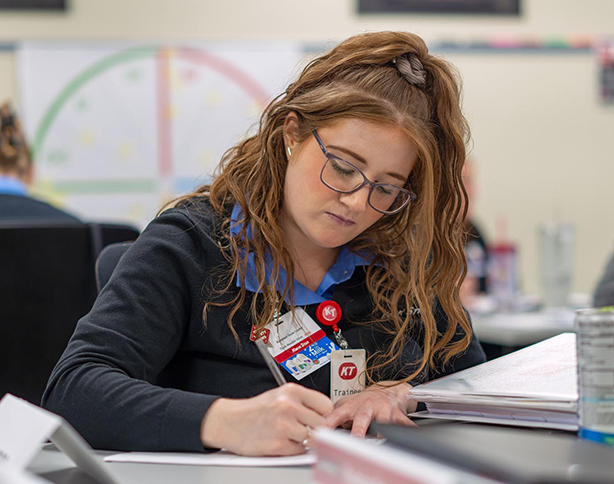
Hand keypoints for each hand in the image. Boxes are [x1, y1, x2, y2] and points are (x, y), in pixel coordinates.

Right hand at [201, 383, 332, 455]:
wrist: (230, 422)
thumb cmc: (255, 410)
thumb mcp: (280, 395)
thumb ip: (302, 402)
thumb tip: (325, 415)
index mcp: (292, 391)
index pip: (325, 405)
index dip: (323, 414)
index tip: (319, 417)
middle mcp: (289, 406)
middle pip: (321, 423)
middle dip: (314, 428)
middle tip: (303, 428)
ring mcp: (283, 426)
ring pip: (311, 438)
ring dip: (303, 439)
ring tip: (289, 433)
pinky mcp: (278, 444)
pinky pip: (299, 450)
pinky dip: (293, 449)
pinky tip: (281, 440)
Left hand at [325, 381, 417, 437]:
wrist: (386, 390)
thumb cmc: (362, 402)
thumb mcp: (345, 406)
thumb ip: (333, 419)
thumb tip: (316, 432)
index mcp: (349, 407)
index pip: (335, 416)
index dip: (328, 424)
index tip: (322, 432)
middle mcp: (365, 407)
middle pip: (361, 419)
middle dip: (359, 431)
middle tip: (356, 440)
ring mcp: (382, 411)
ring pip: (384, 422)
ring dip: (384, 431)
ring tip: (382, 438)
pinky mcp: (396, 414)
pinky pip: (404, 424)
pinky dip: (409, 430)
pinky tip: (412, 436)